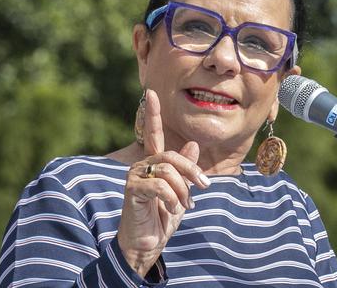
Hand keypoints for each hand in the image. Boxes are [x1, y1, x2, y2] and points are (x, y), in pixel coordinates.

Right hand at [117, 89, 210, 276]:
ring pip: (168, 170)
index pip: (154, 134)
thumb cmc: (162, 218)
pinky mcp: (132, 190)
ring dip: (182, 189)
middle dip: (191, 171)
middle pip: (172, 155)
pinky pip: (159, 185)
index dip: (153, 114)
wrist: (147, 243)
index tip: (151, 92)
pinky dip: (171, 197)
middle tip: (204, 186)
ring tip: (184, 205)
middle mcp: (142, 165)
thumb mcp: (181, 192)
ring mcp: (135, 176)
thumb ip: (186, 170)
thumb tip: (192, 145)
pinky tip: (172, 208)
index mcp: (154, 164)